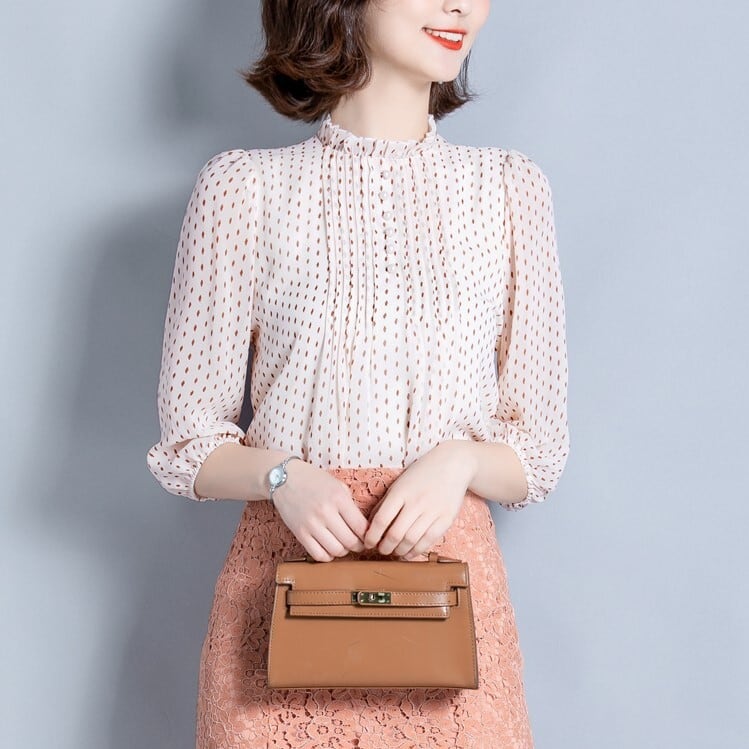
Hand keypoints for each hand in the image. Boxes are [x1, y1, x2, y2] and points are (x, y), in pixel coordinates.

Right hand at [271, 461, 367, 561]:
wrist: (285, 478)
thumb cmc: (314, 480)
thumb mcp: (338, 486)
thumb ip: (350, 506)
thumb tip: (363, 528)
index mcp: (338, 498)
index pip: (361, 526)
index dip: (368, 536)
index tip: (368, 537)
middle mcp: (325, 512)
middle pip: (350, 541)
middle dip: (359, 546)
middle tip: (359, 544)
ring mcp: (311, 524)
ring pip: (336, 550)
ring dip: (344, 551)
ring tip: (344, 545)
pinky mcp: (299, 533)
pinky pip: (318, 554)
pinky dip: (328, 556)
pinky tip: (329, 548)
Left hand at [363, 441, 476, 559]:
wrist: (453, 464)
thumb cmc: (421, 474)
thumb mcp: (399, 484)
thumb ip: (385, 504)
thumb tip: (370, 526)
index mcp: (401, 492)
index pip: (381, 520)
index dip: (372, 536)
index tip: (368, 543)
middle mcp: (416, 502)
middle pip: (395, 534)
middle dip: (385, 547)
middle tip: (381, 550)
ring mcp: (433, 511)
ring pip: (411, 540)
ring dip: (399, 551)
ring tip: (394, 552)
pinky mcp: (446, 519)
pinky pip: (429, 541)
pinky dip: (416, 551)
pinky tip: (409, 553)